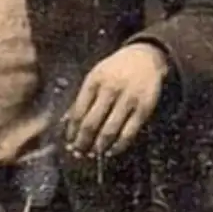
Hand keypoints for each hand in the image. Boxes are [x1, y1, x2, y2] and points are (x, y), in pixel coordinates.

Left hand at [62, 43, 169, 158]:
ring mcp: (128, 99)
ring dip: (99, 147)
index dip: (71, 130)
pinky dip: (119, 146)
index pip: (78, 111)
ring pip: (109, 130)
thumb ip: (82, 98)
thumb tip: (66, 123)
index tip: (69, 141)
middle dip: (82, 142)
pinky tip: (112, 151)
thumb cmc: (115, 70)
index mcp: (94, 81)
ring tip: (93, 154)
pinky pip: (129, 133)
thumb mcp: (96, 76)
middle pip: (91, 123)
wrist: (146, 57)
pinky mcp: (144, 108)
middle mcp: (111, 89)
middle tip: (78, 152)